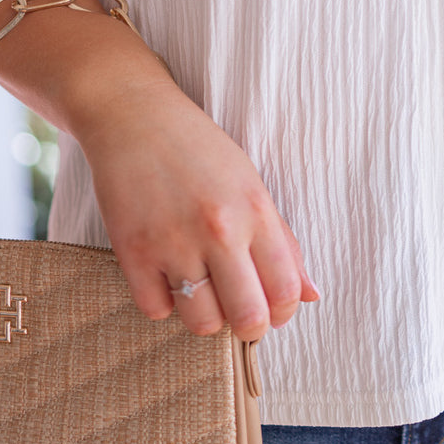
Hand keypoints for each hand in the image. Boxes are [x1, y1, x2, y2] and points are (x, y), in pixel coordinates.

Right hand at [74, 79, 319, 340]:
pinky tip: (166, 277)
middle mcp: (219, 230)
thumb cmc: (198, 150)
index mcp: (255, 211)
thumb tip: (311, 295)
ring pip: (202, 323)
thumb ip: (282, 242)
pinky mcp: (132, 251)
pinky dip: (163, 302)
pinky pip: (156, 310)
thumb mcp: (251, 185)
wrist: (134, 116)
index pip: (286, 290)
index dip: (282, 312)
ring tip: (201, 291)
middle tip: (239, 313)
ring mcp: (173, 243)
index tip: (272, 310)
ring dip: (205, 317)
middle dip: (249, 326)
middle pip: (248, 317)